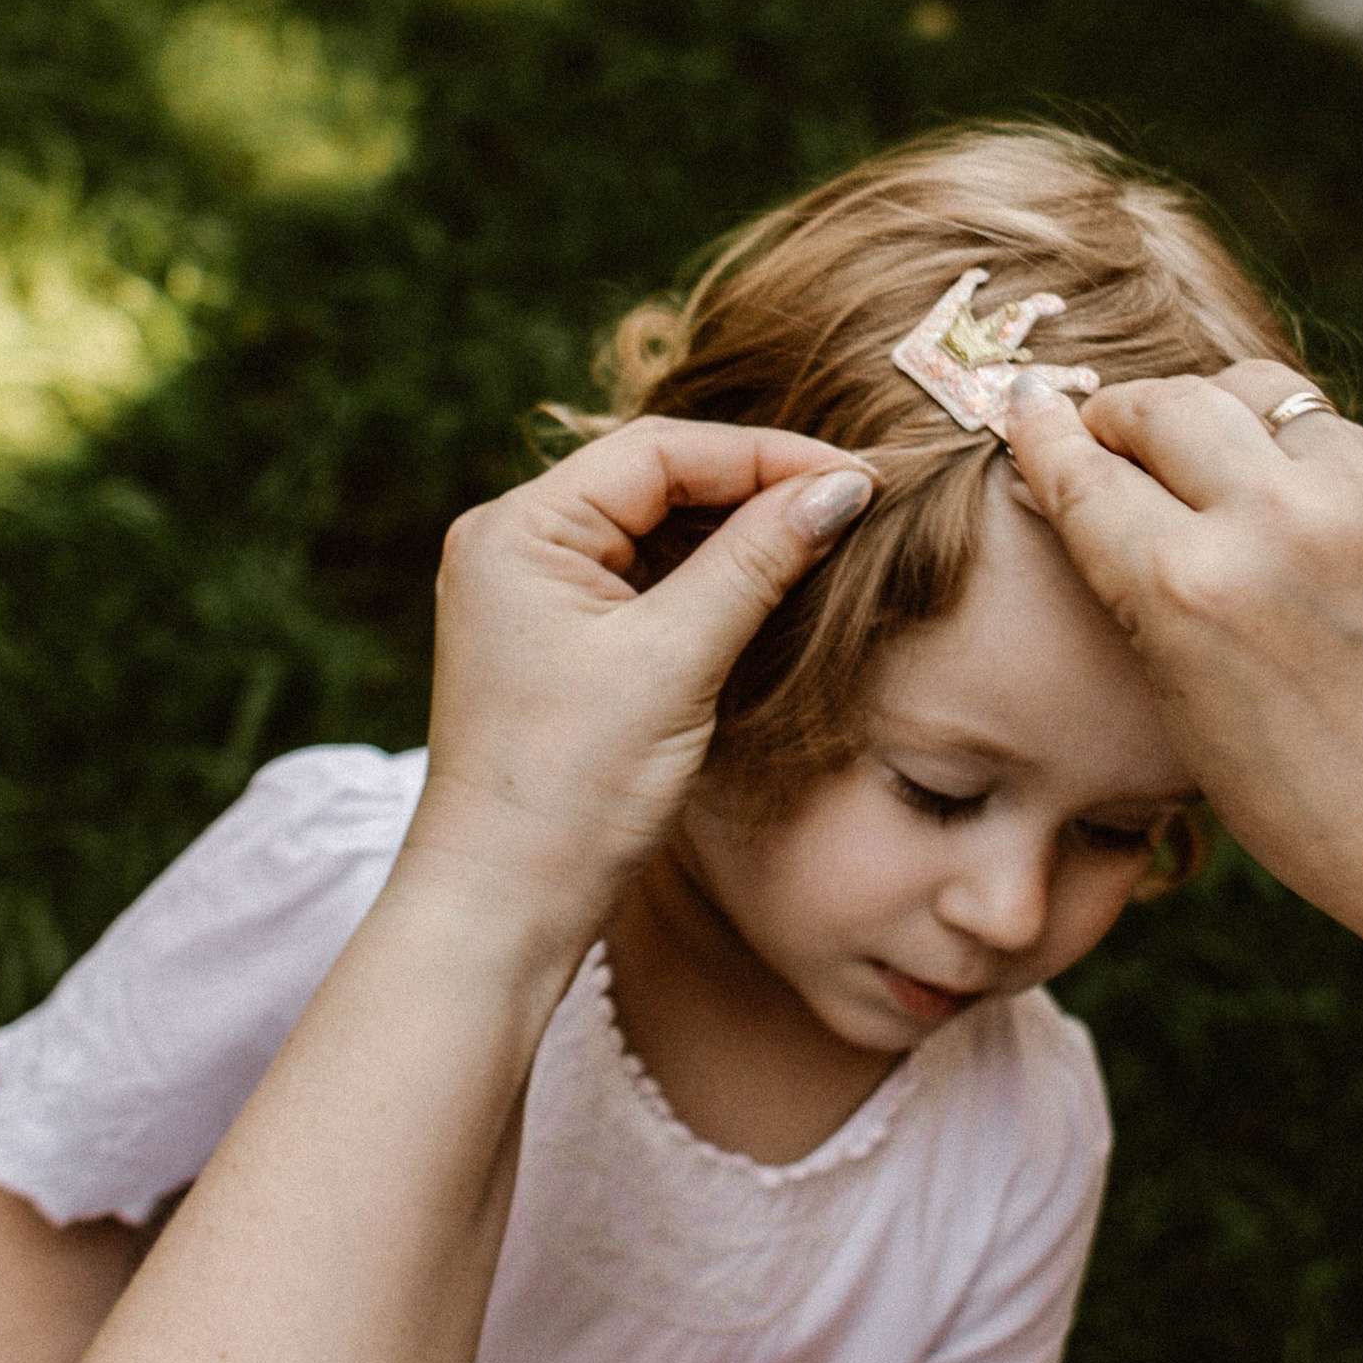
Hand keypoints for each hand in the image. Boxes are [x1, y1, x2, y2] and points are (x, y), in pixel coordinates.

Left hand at [405, 423, 871, 926]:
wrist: (501, 911)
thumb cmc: (570, 791)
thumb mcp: (675, 662)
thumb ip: (756, 561)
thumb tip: (841, 489)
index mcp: (517, 529)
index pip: (660, 452)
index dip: (766, 456)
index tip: (860, 478)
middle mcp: (513, 544)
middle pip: (657, 480)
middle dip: (757, 488)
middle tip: (857, 504)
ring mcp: (532, 595)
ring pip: (656, 530)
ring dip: (739, 534)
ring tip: (829, 540)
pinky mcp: (557, 642)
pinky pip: (644, 582)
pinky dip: (710, 580)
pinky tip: (774, 587)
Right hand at [1002, 362, 1362, 952]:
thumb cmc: (1288, 787)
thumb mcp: (1172, 690)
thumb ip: (1123, 574)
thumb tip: (1069, 470)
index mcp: (1183, 588)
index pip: (1082, 472)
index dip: (1041, 432)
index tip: (1025, 402)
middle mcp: (1266, 523)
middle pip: (1160, 404)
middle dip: (1117, 413)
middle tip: (1103, 430)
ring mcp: (1349, 496)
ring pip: (1244, 391)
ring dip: (1203, 410)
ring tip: (1192, 448)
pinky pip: (1316, 424)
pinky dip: (1279, 440)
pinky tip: (1272, 485)